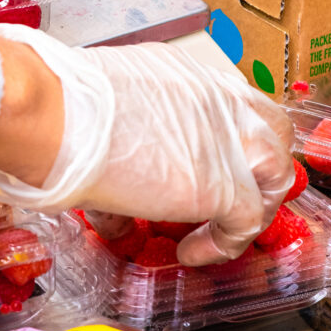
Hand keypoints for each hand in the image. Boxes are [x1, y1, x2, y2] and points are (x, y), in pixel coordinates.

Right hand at [0, 28, 294, 265]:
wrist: (55, 115)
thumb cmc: (60, 108)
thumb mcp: (106, 118)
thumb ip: (123, 160)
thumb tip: (115, 214)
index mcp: (190, 76)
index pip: (231, 106)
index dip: (228, 140)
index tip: (208, 163)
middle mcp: (218, 99)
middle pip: (270, 129)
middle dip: (260, 165)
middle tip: (236, 193)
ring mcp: (229, 140)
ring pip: (275, 173)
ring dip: (255, 203)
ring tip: (222, 230)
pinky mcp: (224, 185)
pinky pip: (247, 223)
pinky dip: (224, 244)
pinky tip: (193, 254)